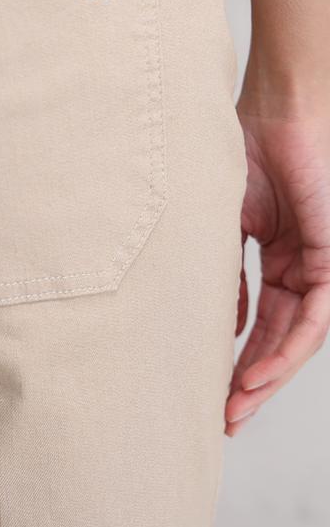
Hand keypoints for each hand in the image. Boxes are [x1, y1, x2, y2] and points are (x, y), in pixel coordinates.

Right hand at [225, 97, 329, 435]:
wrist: (276, 109)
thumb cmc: (247, 152)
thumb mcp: (226, 224)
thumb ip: (225, 273)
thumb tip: (220, 325)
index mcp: (277, 260)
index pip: (259, 322)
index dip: (236, 357)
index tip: (209, 388)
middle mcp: (299, 269)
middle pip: (279, 339)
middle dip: (253, 380)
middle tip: (225, 417)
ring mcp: (318, 266)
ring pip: (300, 338)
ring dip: (269, 376)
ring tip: (237, 406)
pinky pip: (316, 318)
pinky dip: (289, 349)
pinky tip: (260, 373)